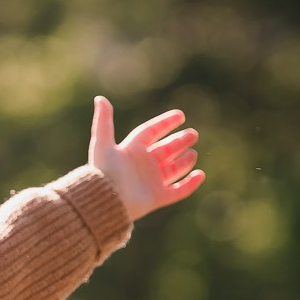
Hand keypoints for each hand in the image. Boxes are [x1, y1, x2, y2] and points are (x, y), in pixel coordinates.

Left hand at [89, 97, 202, 219]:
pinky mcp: (157, 198)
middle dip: (180, 141)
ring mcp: (151, 181)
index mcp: (131, 150)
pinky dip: (190, 184)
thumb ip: (103, 122)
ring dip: (185, 161)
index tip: (180, 115)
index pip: (151, 132)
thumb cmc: (103, 172)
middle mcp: (142, 164)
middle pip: (165, 149)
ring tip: (193, 153)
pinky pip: (178, 190)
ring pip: (173, 169)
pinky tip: (199, 174)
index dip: (165, 123)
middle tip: (193, 134)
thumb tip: (100, 98)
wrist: (105, 201)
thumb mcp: (102, 144)